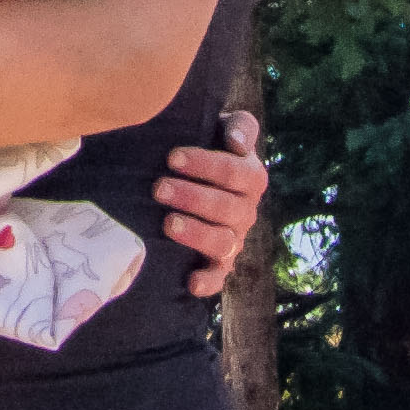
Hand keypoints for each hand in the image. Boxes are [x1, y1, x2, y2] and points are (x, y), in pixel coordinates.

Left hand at [154, 110, 266, 297]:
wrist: (191, 174)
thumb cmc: (205, 145)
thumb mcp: (221, 128)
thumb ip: (240, 126)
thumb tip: (237, 142)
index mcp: (250, 177)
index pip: (234, 172)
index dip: (204, 165)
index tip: (172, 157)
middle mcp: (246, 210)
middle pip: (226, 207)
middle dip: (192, 197)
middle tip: (158, 188)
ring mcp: (234, 238)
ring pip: (224, 241)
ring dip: (197, 234)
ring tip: (168, 223)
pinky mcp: (219, 263)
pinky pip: (219, 276)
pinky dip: (208, 282)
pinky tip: (191, 282)